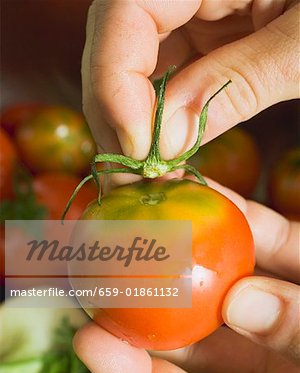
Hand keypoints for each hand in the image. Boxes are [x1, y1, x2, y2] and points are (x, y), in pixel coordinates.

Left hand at [74, 180, 299, 372]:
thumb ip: (297, 334)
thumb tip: (238, 299)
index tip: (87, 340)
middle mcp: (265, 354)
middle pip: (191, 333)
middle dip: (141, 300)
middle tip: (93, 267)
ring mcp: (278, 303)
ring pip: (218, 277)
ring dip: (178, 242)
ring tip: (132, 209)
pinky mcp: (296, 260)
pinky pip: (260, 234)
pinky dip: (229, 209)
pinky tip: (191, 184)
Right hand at [82, 0, 298, 184]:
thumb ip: (237, 83)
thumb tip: (168, 141)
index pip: (125, 10)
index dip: (115, 81)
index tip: (138, 148)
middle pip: (115, 43)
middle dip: (115, 114)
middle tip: (130, 177)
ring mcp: (192, 12)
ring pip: (133, 67)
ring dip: (132, 125)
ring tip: (146, 175)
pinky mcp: (202, 38)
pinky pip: (162, 77)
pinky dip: (158, 120)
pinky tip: (167, 152)